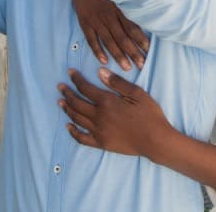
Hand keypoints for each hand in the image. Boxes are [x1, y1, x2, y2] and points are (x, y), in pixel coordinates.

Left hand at [58, 68, 172, 156]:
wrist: (155, 140)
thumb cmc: (149, 114)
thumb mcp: (137, 93)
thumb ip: (117, 83)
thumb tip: (100, 72)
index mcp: (107, 102)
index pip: (85, 88)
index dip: (76, 79)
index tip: (70, 72)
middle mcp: (99, 116)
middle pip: (77, 103)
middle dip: (67, 93)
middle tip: (60, 87)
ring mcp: (98, 131)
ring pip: (77, 118)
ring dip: (67, 109)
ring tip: (61, 102)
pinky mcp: (101, 143)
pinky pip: (82, 137)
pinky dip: (73, 131)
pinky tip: (68, 126)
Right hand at [69, 0, 148, 69]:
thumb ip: (128, 5)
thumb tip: (144, 16)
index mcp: (119, 9)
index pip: (132, 27)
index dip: (140, 40)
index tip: (148, 51)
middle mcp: (109, 16)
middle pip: (122, 37)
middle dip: (133, 52)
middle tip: (141, 65)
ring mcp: (96, 20)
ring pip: (109, 41)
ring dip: (118, 55)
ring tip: (126, 67)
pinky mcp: (85, 23)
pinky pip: (91, 39)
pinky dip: (97, 50)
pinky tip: (104, 60)